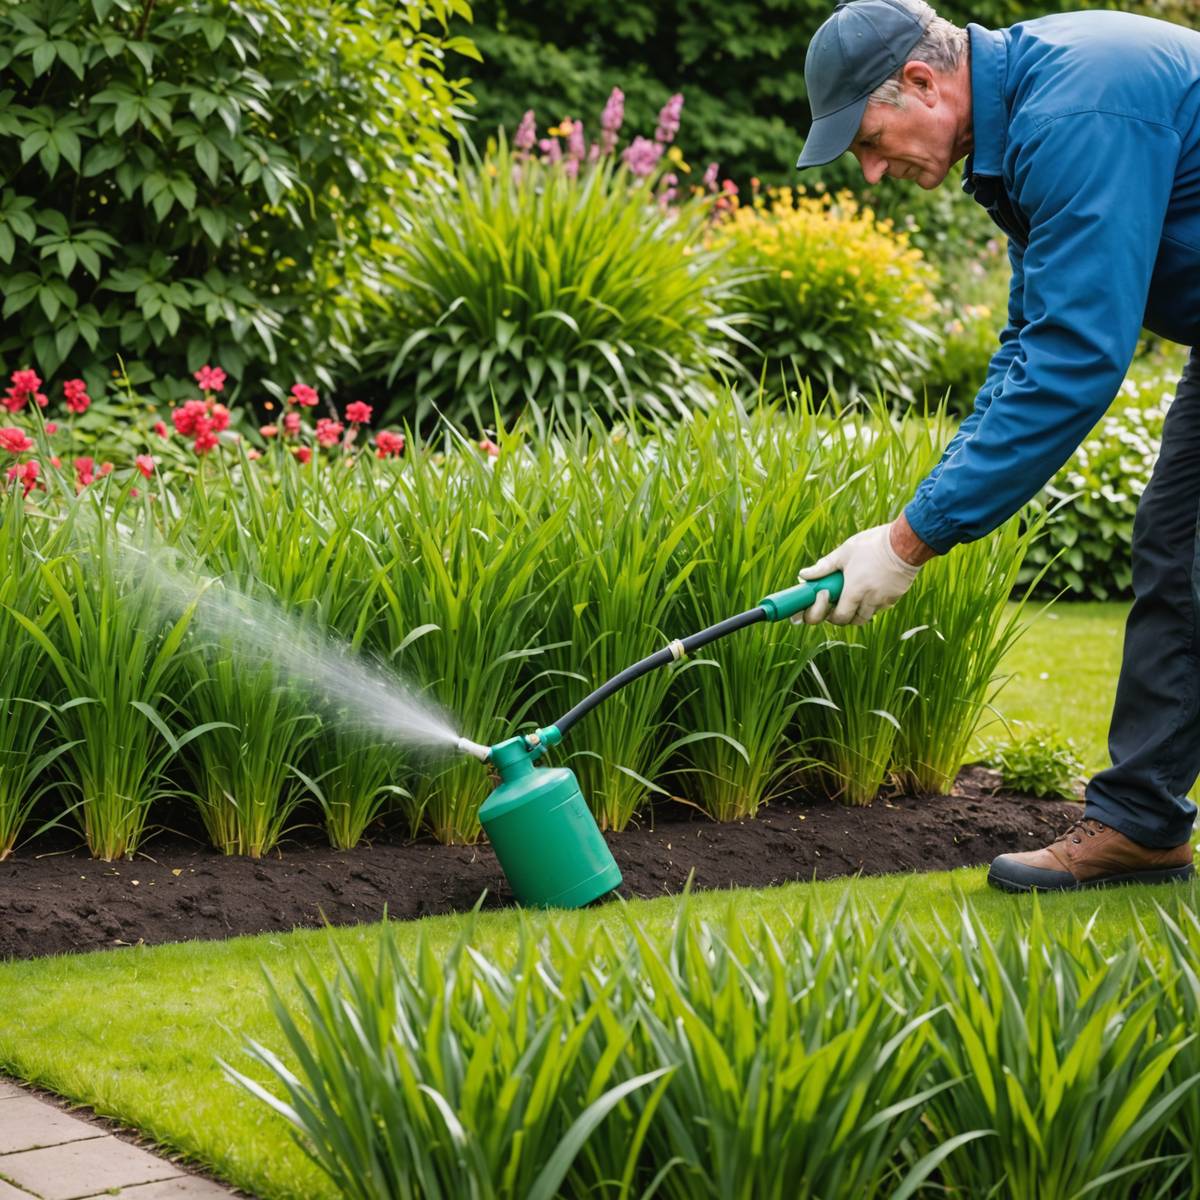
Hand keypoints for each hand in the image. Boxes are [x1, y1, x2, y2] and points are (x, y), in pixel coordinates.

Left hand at [791, 522, 921, 625]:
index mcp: (855, 591)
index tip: (827, 603)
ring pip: (867, 615)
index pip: (840, 617)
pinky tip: (869, 587)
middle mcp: (870, 600)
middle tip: (837, 601)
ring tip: (853, 593)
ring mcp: (885, 600)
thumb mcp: (844, 552)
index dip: (831, 615)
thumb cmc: (872, 544)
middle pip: (853, 621)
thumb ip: (824, 567)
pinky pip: (880, 607)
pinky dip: (872, 603)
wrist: (906, 542)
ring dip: (857, 610)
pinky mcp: (895, 597)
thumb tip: (803, 575)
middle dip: (843, 615)